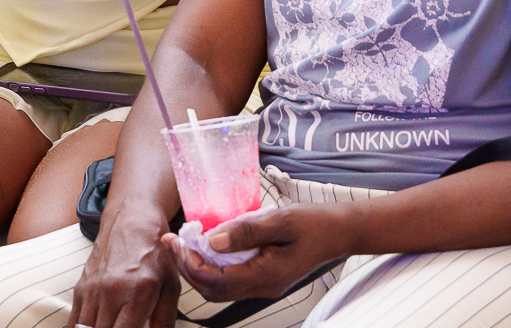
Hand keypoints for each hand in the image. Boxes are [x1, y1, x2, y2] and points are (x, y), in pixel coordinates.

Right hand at [68, 204, 179, 327]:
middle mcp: (112, 290)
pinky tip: (95, 326)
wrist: (132, 224)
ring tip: (110, 325)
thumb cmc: (155, 255)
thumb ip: (165, 319)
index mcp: (138, 292)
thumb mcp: (171, 286)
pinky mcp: (81, 286)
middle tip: (123, 327)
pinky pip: (74, 319)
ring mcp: (93, 288)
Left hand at [166, 203, 353, 303]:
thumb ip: (245, 231)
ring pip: (219, 288)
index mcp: (266, 276)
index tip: (179, 241)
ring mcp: (263, 285)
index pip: (216, 281)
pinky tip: (206, 246)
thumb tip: (212, 240)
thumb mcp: (279, 220)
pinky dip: (212, 266)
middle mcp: (262, 287)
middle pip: (213, 290)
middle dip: (187, 268)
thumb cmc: (313, 223)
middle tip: (172, 242)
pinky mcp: (263, 277)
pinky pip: (230, 279)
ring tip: (183, 244)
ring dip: (197, 268)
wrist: (338, 232)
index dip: (192, 264)